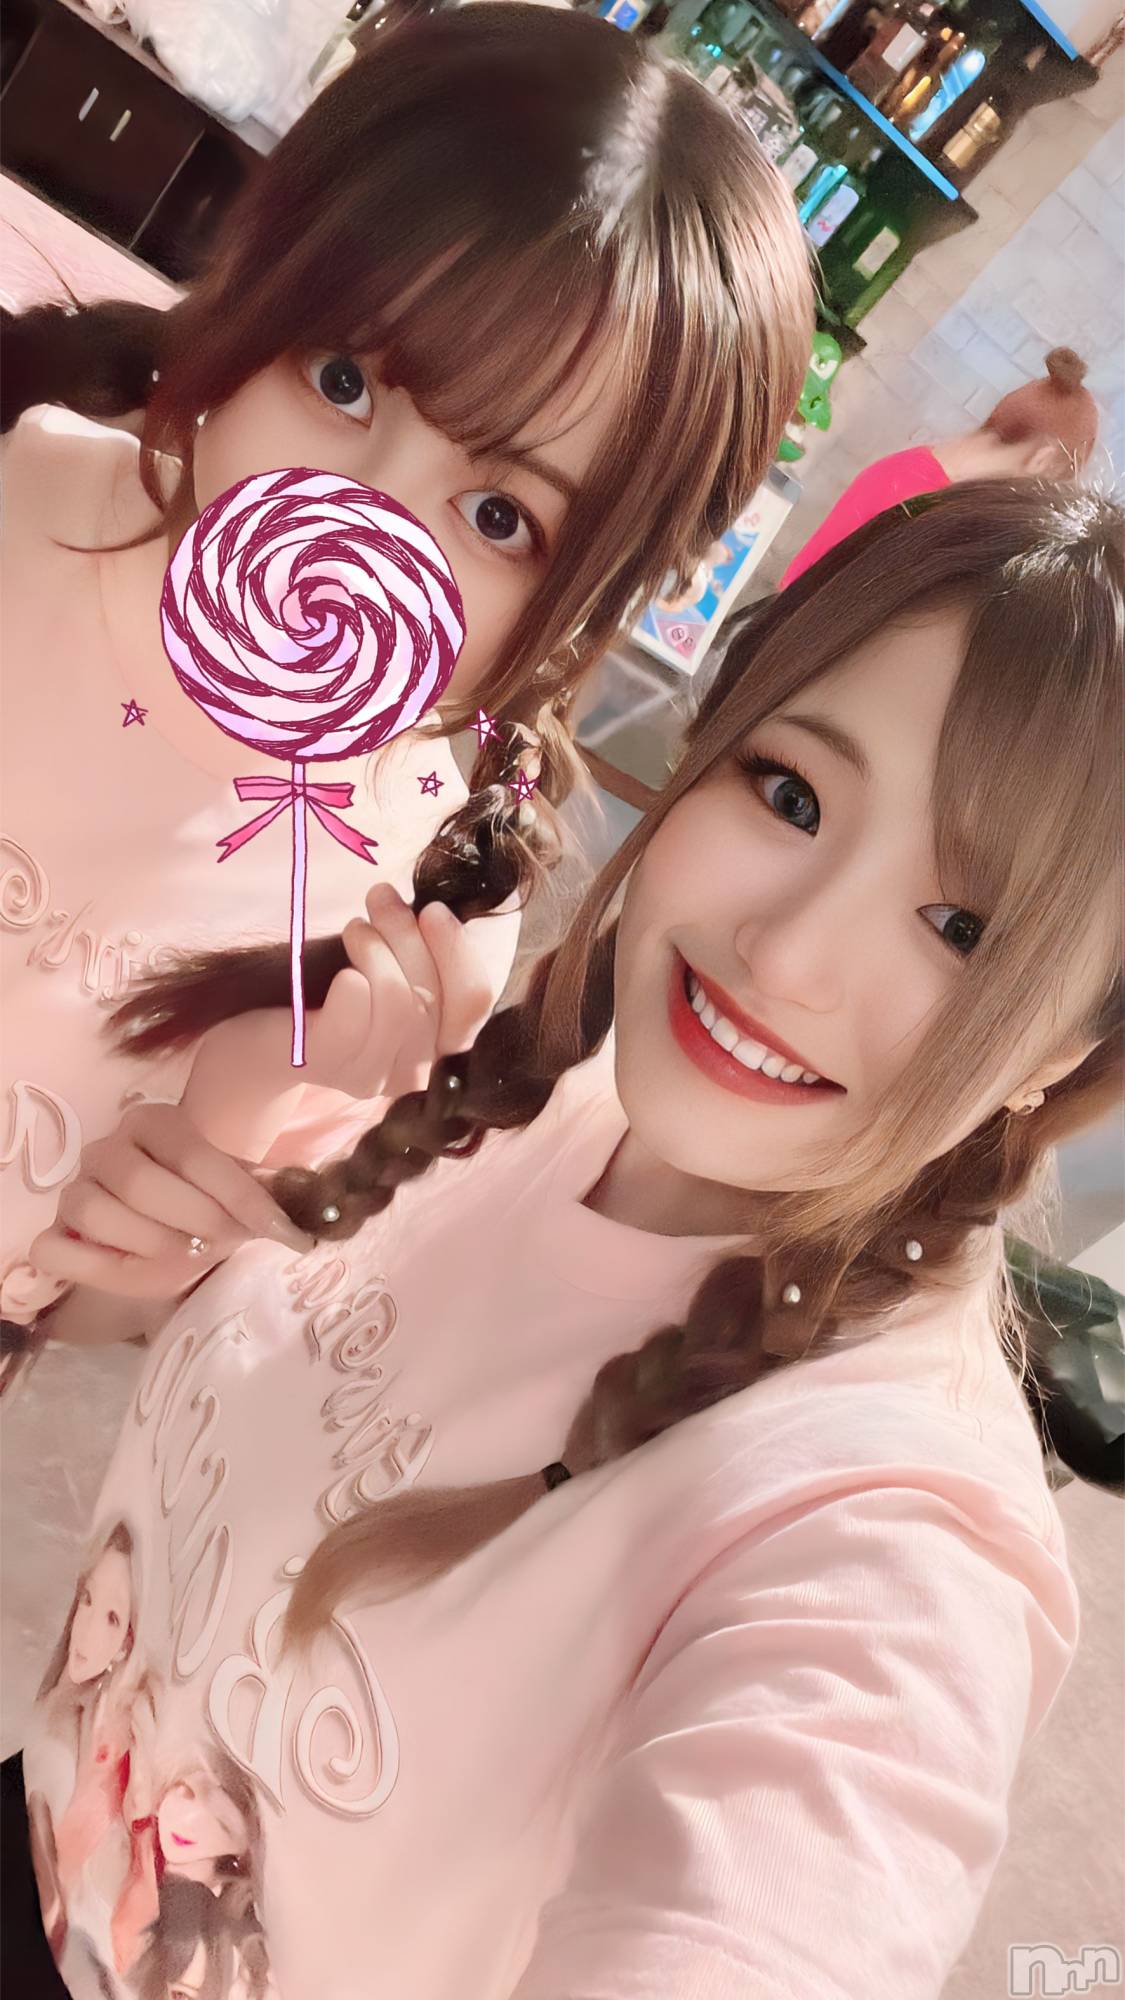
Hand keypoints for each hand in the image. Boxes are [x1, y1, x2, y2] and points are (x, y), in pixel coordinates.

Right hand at [28, 1102, 311, 1299]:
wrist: (167, 1235)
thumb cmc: (203, 1210)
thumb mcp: (235, 1195)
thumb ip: (264, 1193)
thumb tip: (315, 1206)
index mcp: (156, 1122)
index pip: (198, 1157)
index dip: (242, 1197)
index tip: (284, 1232)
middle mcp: (107, 1147)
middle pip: (143, 1184)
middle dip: (197, 1222)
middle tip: (228, 1245)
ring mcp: (74, 1188)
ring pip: (98, 1214)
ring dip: (152, 1245)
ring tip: (187, 1256)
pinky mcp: (53, 1230)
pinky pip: (52, 1249)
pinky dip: (89, 1265)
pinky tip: (128, 1272)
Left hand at [303, 882, 496, 1099]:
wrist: (262, 1033)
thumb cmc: (332, 992)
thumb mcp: (391, 968)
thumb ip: (423, 953)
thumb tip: (436, 910)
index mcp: (440, 1046)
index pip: (474, 1002)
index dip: (458, 951)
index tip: (431, 908)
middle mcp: (414, 1073)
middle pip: (434, 995)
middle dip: (407, 934)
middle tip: (380, 899)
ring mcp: (372, 1076)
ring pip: (399, 1003)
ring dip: (376, 950)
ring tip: (354, 929)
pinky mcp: (328, 1065)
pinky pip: (356, 1018)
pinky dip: (352, 981)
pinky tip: (341, 969)